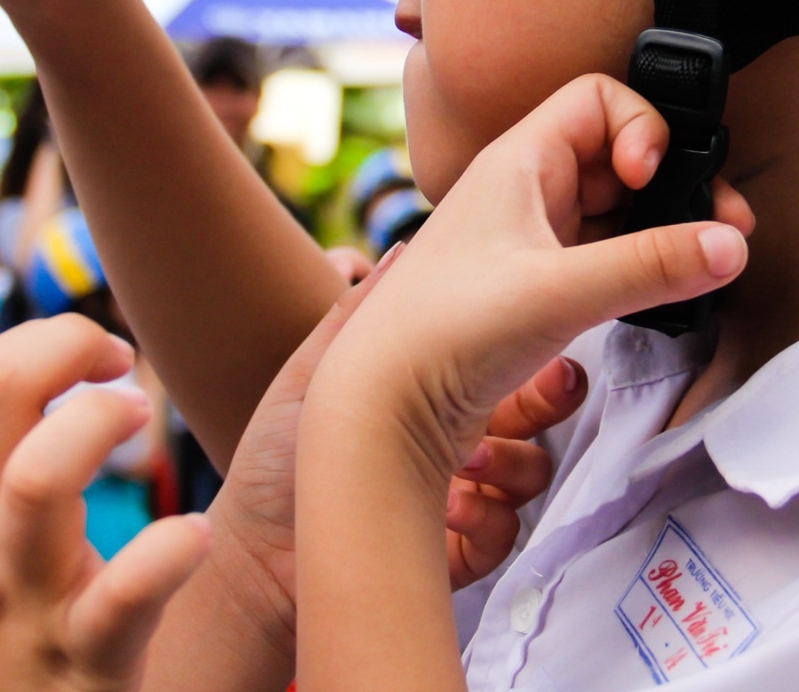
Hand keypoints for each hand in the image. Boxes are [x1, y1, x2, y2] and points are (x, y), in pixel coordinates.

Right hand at [0, 317, 210, 691]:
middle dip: (65, 347)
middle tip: (123, 374)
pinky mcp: (79, 670)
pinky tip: (195, 536)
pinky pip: (119, 600)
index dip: (43, 343)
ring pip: (38, 481)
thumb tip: (24, 401)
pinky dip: (163, 556)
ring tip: (144, 421)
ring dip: (99, 427)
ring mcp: (20, 608)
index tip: (99, 360)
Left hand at [190, 254, 591, 661]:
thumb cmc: (276, 456)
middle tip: (531, 391)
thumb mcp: (314, 372)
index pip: (501, 360)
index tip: (537, 338)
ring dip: (504, 463)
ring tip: (462, 460)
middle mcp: (456, 440)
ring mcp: (466, 497)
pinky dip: (483, 517)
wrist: (256, 549)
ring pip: (532, 472)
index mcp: (428, 393)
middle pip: (536, 416)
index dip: (525, 348)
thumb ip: (358, 311)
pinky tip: (447, 507)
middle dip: (542, 400)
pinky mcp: (464, 551)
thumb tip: (402, 247)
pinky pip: (507, 530)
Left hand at [306, 72, 753, 499]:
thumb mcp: (560, 291)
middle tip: (719, 227)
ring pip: (610, 210)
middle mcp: (521, 190)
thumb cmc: (445, 331)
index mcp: (518, 162)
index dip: (641, 127)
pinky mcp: (528, 288)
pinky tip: (655, 297)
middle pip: (615, 155)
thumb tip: (731, 244)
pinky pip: (596, 256)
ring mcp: (525, 240)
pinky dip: (633, 267)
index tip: (652, 179)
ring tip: (699, 265)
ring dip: (658, 229)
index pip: (598, 99)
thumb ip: (651, 265)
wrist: (383, 404)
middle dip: (672, 182)